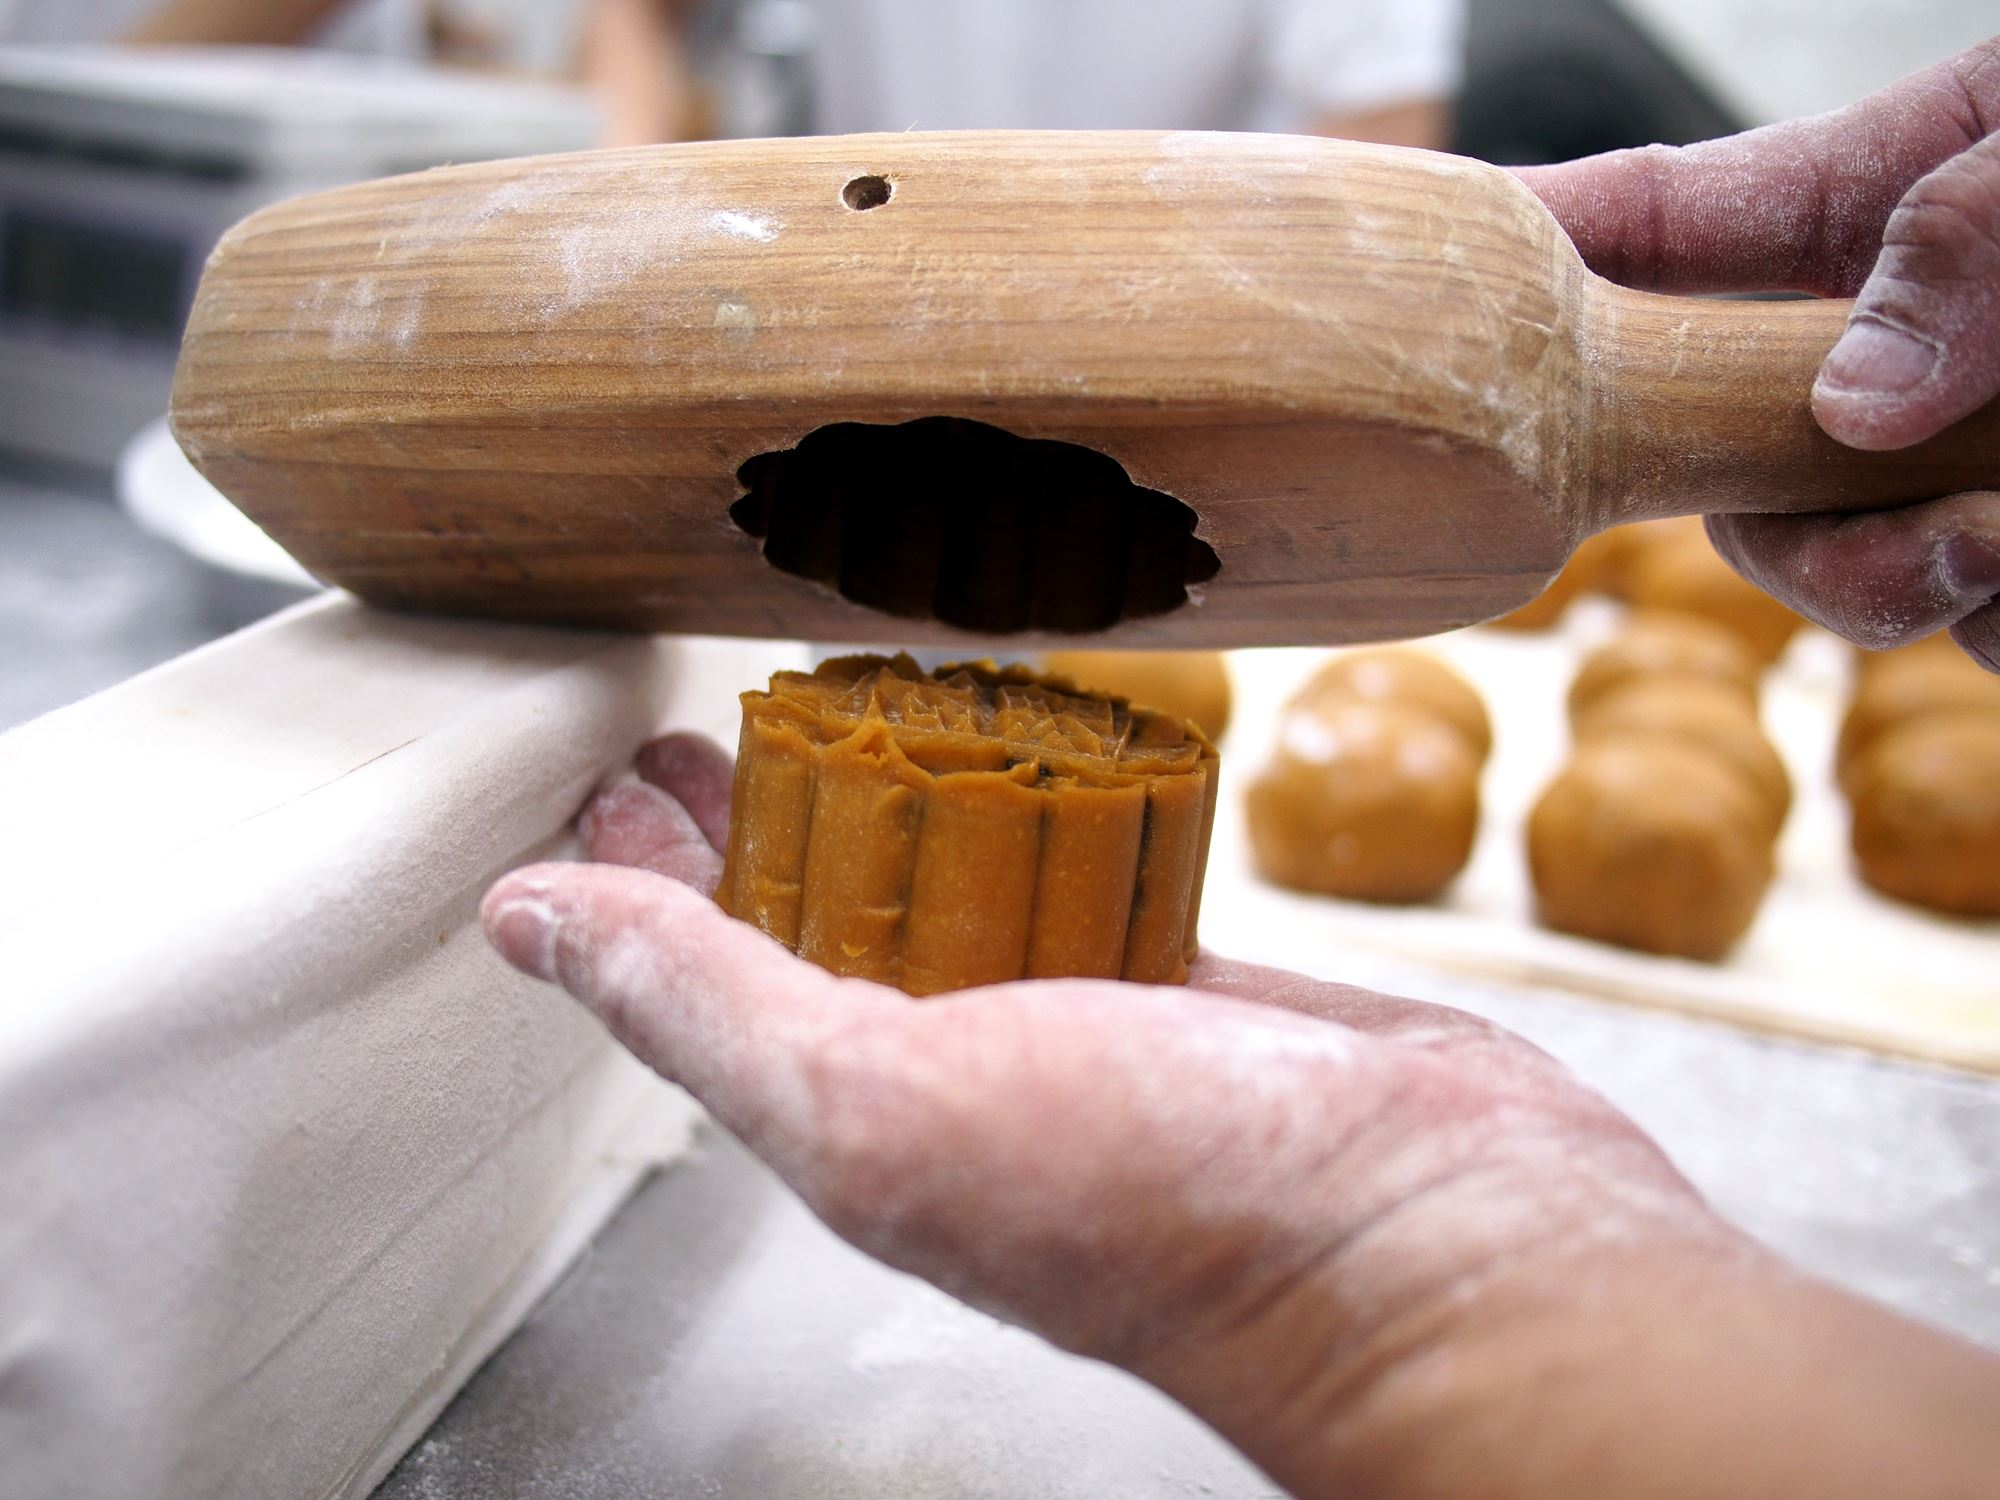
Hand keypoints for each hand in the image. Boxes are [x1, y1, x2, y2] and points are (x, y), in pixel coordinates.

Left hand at [480, 735, 1999, 1497]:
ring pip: (959, 878)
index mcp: (862, 1103)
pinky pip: (1092, 862)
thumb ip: (703, 1002)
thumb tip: (530, 920)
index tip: (615, 769)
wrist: (1441, 1237)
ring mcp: (1082, 1012)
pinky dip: (1042, 797)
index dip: (645, 873)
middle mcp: (960, 1060)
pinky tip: (1022, 738)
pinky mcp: (1193, 970)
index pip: (708, 969)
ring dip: (898, 790)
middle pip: (824, 911)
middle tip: (708, 717)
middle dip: (756, 815)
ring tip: (849, 697)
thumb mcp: (882, 1103)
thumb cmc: (1178, 1210)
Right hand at [1517, 39, 1999, 670]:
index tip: (1419, 281)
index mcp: (1872, 199)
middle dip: (1787, 528)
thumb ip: (1966, 244)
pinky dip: (1999, 617)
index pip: (1656, 223)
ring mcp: (1943, 455)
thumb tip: (1858, 405)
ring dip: (1909, 583)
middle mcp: (1886, 342)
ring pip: (1842, 571)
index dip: (1533, 249)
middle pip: (1728, 465)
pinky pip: (1966, 625)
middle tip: (1912, 532)